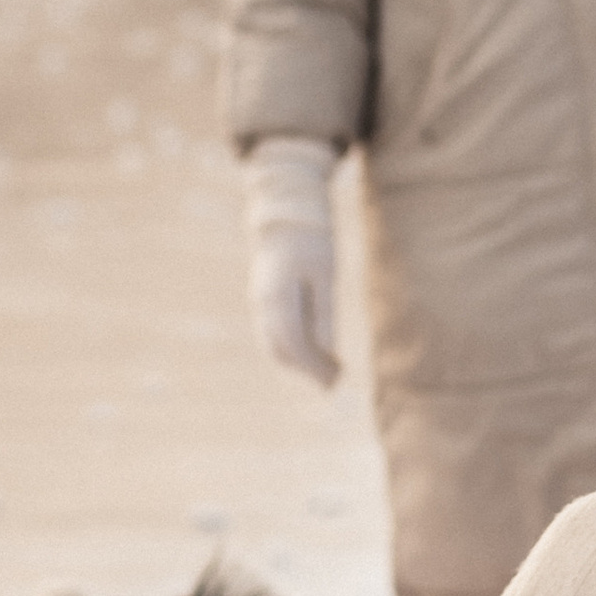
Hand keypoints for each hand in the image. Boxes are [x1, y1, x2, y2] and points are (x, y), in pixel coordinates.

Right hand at [241, 137, 341, 385]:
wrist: (286, 214)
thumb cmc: (312, 240)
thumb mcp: (326, 274)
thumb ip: (324, 312)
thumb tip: (327, 350)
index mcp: (278, 296)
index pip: (293, 343)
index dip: (313, 366)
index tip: (334, 381)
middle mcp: (263, 303)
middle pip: (280, 349)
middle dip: (306, 369)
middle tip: (335, 381)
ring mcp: (260, 301)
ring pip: (274, 344)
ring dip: (299, 361)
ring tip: (329, 370)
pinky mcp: (264, 300)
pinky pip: (274, 332)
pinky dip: (293, 348)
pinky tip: (314, 351)